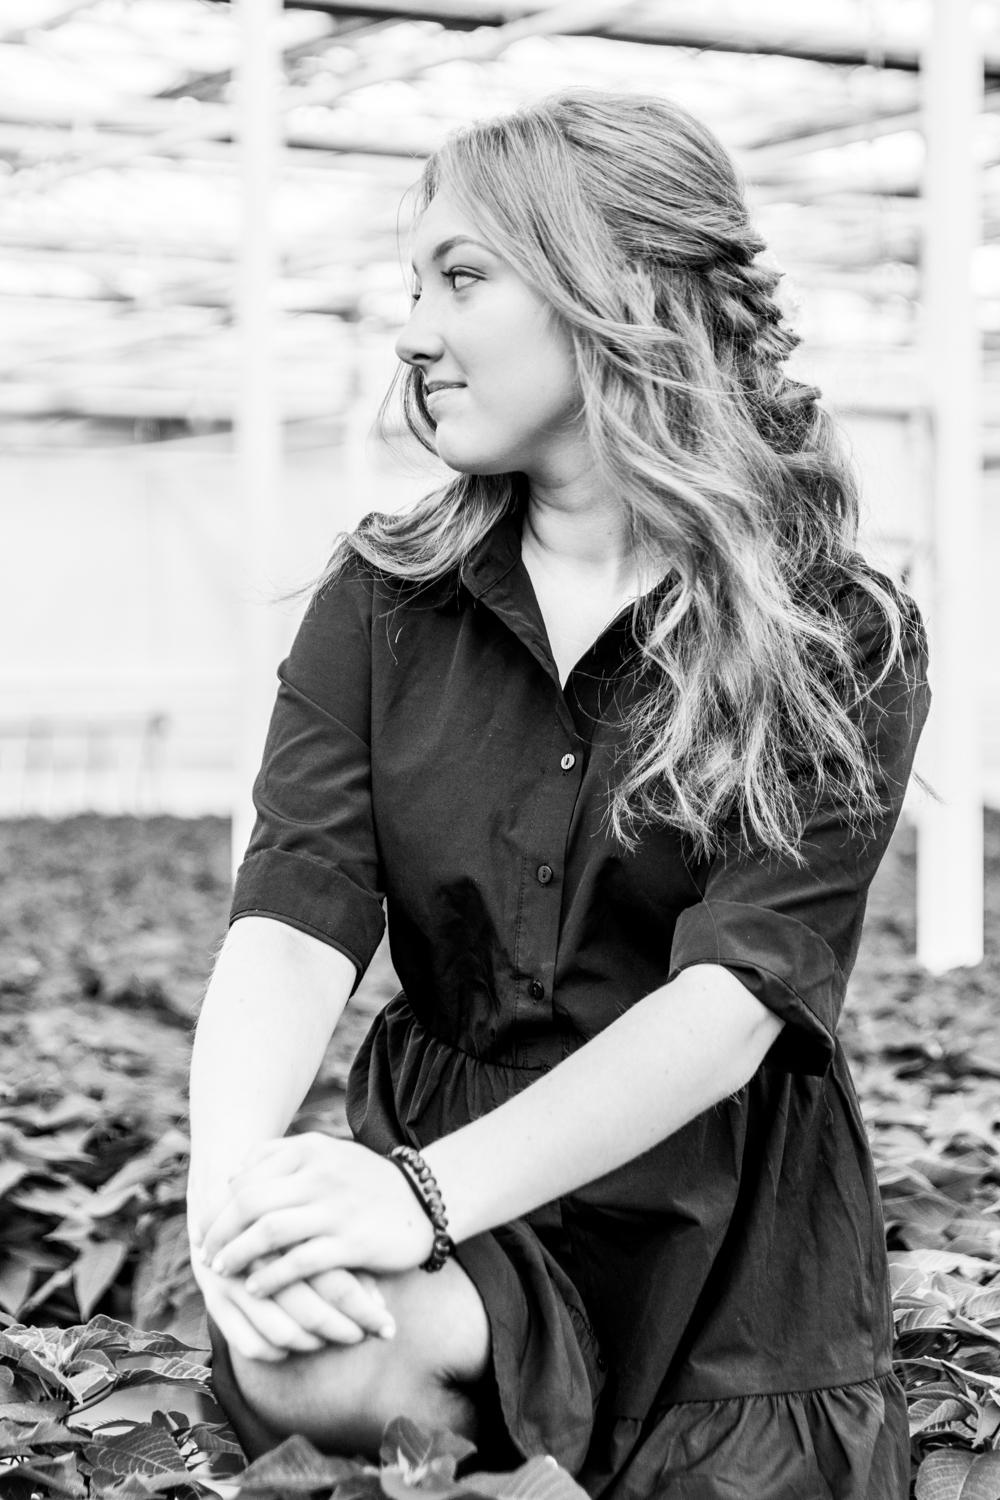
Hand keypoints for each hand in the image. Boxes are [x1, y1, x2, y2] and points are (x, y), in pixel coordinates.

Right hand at [190, 1207, 394, 1361]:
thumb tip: (380, 1301)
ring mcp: (232, 1282)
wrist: (224, 1197)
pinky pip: (252, 1346)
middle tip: (367, 1337)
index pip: (336, 1285)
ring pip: (283, 1334)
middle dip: (345, 1332)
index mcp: (291, 1232)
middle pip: (310, 1313)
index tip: (388, 1326)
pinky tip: (301, 1343)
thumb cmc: (286, 1211)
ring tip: (337, 1338)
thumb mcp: (314, 1222)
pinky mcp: (215, 1302)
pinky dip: (280, 1352)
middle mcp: (259, 1258)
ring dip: (315, 1344)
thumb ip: (343, 1254)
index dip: (365, 1311)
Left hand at [197, 1134, 434, 1295]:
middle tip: (204, 1254)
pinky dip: (271, 1276)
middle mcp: (320, 1175)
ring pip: (269, 1232)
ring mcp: (336, 1209)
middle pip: (250, 1203)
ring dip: (237, 1255)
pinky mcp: (352, 1242)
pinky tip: (255, 1287)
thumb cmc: (365, 1181)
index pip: (246, 1177)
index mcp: (310, 1150)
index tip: (202, 1228)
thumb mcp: (326, 1154)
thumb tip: (232, 1176)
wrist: (424, 1198)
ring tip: (221, 1270)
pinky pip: (300, 1262)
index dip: (217, 1206)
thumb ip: (281, 1157)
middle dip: (219, 1232)